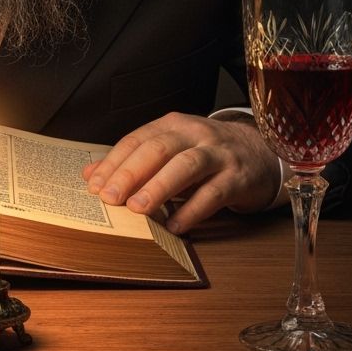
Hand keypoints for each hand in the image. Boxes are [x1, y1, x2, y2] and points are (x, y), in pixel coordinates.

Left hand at [82, 112, 278, 233]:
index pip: (137, 140)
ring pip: (186, 166)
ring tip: (138, 209)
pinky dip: (192, 210)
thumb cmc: (206, 153)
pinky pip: (214, 192)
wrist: (261, 151)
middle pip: (159, 149)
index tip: (95, 187)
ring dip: (159, 187)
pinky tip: (175, 226)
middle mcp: (195, 134)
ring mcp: (219, 154)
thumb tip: (90, 175)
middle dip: (131, 173)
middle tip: (111, 198)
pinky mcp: (238, 176)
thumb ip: (133, 161)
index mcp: (172, 125)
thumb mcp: (170, 150)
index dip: (115, 163)